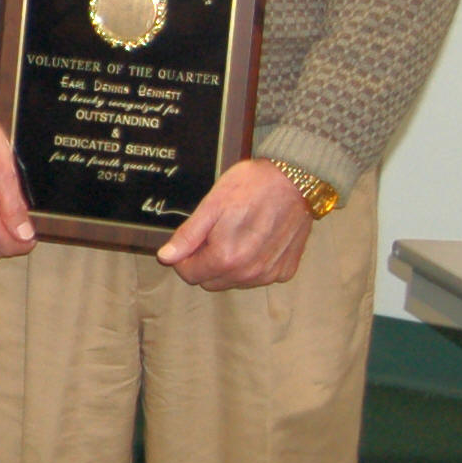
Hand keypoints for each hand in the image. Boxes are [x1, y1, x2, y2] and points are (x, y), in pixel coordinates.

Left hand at [157, 159, 314, 289]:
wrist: (296, 180)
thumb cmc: (252, 187)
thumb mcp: (211, 205)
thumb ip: (188, 235)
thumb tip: (165, 257)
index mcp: (226, 258)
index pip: (190, 274)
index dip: (183, 258)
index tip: (191, 240)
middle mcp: (249, 273)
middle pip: (210, 282)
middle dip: (204, 263)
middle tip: (213, 234)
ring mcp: (269, 275)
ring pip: (234, 282)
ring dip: (228, 265)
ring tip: (236, 234)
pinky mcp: (285, 271)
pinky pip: (258, 277)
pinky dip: (252, 264)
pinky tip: (256, 240)